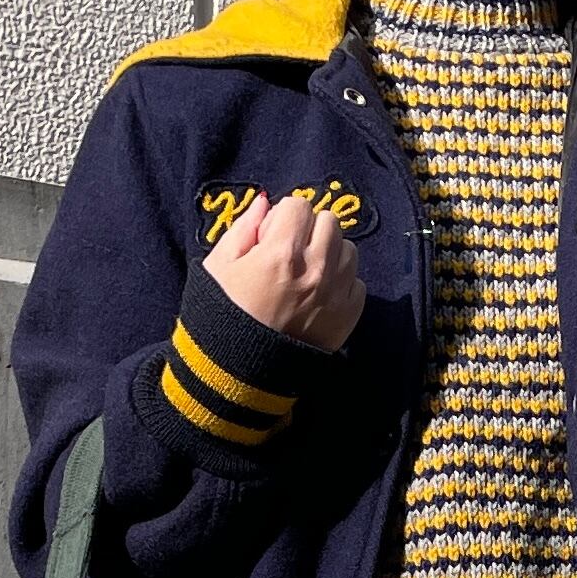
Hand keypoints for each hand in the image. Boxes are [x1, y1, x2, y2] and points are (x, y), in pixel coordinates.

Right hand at [204, 191, 364, 349]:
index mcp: (281, 253)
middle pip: (329, 222)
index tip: (271, 238)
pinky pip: (357, 284)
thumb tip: (264, 203)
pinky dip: (342, 284)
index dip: (283, 219)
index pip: (299, 206)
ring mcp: (334, 296)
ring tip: (307, 275)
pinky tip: (319, 296)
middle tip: (291, 253)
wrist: (237, 375)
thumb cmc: (221, 318)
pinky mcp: (346, 320)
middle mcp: (314, 271)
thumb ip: (243, 229)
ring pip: (348, 250)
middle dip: (309, 231)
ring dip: (330, 254)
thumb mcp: (218, 266)